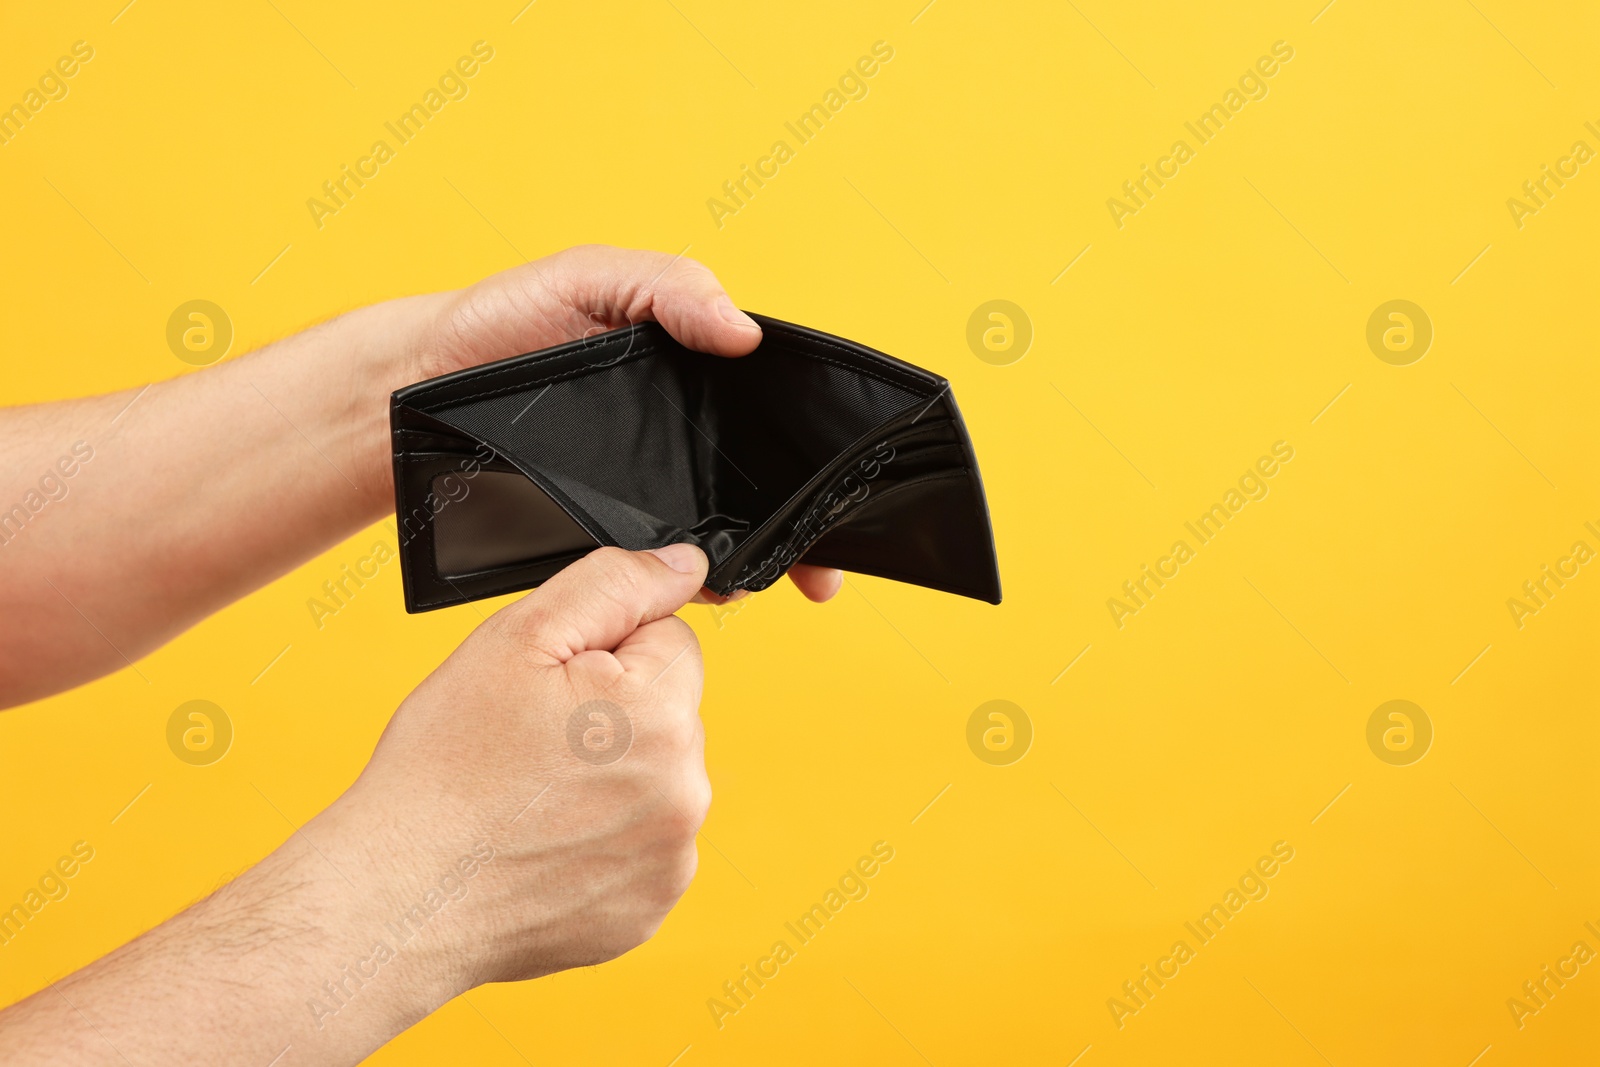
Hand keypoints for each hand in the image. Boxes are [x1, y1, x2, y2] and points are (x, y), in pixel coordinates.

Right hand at [340, 542, 713, 985]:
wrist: (400, 894)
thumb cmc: (443, 769)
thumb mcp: (518, 638)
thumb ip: (614, 585)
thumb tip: (684, 565)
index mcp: (660, 713)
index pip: (670, 640)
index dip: (604, 652)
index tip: (552, 690)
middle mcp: (684, 789)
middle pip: (667, 710)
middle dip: (612, 714)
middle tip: (533, 745)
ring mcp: (671, 856)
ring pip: (655, 777)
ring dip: (611, 777)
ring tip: (532, 799)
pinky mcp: (649, 906)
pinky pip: (641, 844)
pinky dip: (603, 840)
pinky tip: (545, 843)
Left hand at [407, 244, 842, 603]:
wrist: (416, 387)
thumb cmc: (503, 319)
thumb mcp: (591, 277)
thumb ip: (671, 288)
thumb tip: (747, 334)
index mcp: (692, 379)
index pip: (773, 419)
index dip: (815, 458)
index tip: (848, 493)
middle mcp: (677, 442)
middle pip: (760, 490)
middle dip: (804, 532)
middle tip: (824, 570)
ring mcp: (644, 492)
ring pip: (717, 535)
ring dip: (754, 562)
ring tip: (772, 579)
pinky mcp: (603, 533)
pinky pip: (656, 567)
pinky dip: (690, 584)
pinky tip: (712, 590)